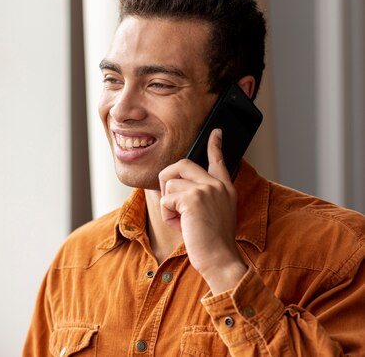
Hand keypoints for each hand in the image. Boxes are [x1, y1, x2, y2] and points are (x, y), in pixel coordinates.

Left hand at [159, 129, 246, 293]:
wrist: (219, 259)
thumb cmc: (212, 242)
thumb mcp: (212, 214)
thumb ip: (200, 196)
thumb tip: (174, 186)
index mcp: (225, 188)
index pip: (219, 160)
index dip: (215, 145)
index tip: (216, 132)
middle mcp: (217, 185)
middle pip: (181, 165)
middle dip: (167, 179)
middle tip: (170, 200)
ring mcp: (206, 189)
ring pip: (170, 185)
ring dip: (169, 206)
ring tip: (183, 221)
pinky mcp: (193, 198)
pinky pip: (166, 200)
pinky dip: (167, 215)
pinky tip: (181, 226)